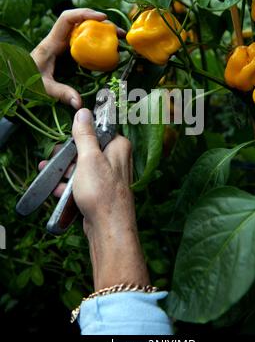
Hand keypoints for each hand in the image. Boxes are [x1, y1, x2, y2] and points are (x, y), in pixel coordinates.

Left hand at [31, 8, 125, 108]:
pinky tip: (106, 50)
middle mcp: (57, 40)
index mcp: (51, 43)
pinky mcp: (65, 52)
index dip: (85, 14)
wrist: (16, 80)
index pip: (67, 19)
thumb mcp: (44, 87)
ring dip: (100, 32)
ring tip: (117, 38)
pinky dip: (95, 42)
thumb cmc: (27, 80)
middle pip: (79, 22)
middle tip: (118, 32)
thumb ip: (61, 93)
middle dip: (100, 23)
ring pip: (82, 31)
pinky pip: (81, 42)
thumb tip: (80, 104)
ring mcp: (61, 45)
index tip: (102, 18)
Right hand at [39, 108, 149, 289]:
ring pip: (84, 167)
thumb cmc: (101, 192)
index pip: (98, 131)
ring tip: (49, 174)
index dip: (79, 135)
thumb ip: (85, 135)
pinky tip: (59, 190)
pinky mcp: (102, 191)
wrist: (108, 228)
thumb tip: (84, 112)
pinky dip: (71, 185)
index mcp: (118, 146)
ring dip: (66, 171)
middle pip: (88, 149)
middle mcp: (117, 159)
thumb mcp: (88, 158)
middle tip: (54, 161)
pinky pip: (84, 183)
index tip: (65, 141)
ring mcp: (109, 177)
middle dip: (68, 156)